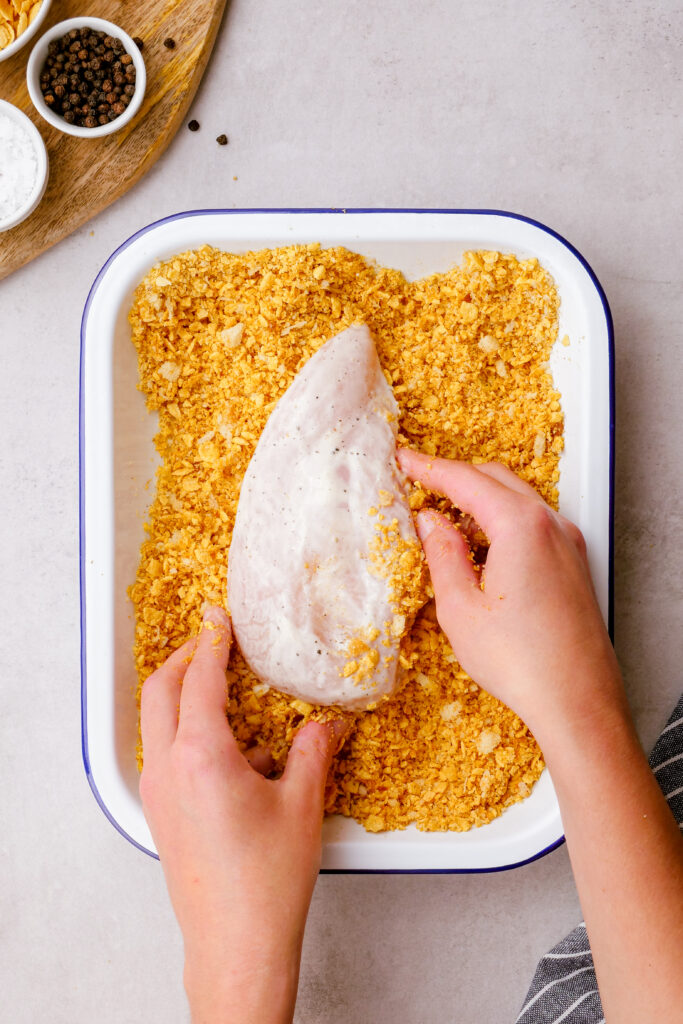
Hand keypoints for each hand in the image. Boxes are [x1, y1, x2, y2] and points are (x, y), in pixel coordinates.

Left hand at [139, 605, 346, 1023]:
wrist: (235, 944)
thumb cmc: (265, 882)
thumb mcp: (302, 805)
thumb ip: (314, 751)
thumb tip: (328, 724)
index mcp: (202, 756)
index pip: (198, 680)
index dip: (210, 642)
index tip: (218, 617)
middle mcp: (168, 769)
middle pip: (158, 690)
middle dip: (182, 658)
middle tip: (210, 641)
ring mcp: (158, 794)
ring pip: (155, 723)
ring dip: (179, 695)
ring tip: (220, 691)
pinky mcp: (161, 815)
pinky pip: (162, 755)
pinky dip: (183, 733)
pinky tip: (231, 753)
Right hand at [398, 450, 625, 742]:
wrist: (578, 701)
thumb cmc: (524, 663)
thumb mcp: (460, 608)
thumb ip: (442, 555)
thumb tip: (430, 523)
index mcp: (521, 526)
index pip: (466, 480)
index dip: (429, 468)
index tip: (404, 460)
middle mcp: (551, 525)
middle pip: (495, 479)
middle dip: (455, 477)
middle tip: (420, 483)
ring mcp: (568, 544)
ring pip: (517, 500)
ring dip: (480, 499)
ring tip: (445, 518)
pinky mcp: (573, 564)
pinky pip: (533, 524)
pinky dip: (502, 520)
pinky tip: (481, 546)